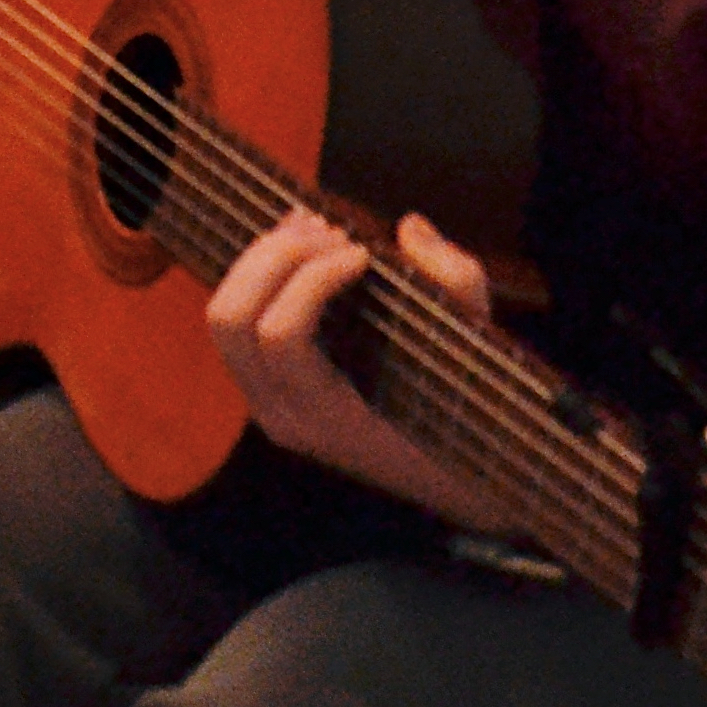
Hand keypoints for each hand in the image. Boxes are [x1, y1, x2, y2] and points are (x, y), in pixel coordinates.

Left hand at [210, 207, 492, 504]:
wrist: (453, 477)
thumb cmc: (469, 415)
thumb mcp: (483, 353)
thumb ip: (457, 285)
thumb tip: (410, 229)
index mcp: (331, 420)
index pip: (282, 338)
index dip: (312, 279)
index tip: (363, 253)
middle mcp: (284, 417)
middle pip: (232, 319)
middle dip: (276, 258)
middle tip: (332, 229)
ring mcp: (265, 404)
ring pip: (223, 316)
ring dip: (262, 260)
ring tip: (316, 228)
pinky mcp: (263, 386)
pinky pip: (237, 322)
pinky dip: (259, 276)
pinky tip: (303, 248)